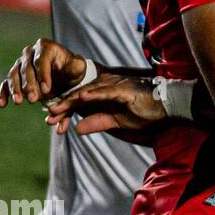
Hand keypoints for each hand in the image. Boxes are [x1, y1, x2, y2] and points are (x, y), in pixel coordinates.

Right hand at [0, 38, 85, 107]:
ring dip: (15, 89)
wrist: (63, 76)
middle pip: (26, 69)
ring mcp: (19, 63)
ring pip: (14, 75)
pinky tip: (3, 104)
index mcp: (46, 47)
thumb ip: (77, 66)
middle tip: (33, 99)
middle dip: (29, 85)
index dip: (43, 75)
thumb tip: (74, 65)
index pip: (41, 60)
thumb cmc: (71, 70)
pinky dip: (3, 93)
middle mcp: (30, 52)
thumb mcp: (78, 68)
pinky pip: (5, 83)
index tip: (46, 89)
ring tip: (19, 102)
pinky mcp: (14, 75)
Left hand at [44, 74, 165, 135]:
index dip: (65, 109)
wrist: (166, 106)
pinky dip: (93, 94)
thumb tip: (77, 129)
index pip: (80, 101)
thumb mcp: (118, 121)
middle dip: (63, 106)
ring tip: (57, 110)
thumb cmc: (145, 112)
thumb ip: (98, 122)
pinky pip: (106, 91)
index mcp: (104, 94)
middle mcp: (107, 86)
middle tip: (48, 117)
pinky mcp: (124, 88)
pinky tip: (81, 97)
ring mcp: (115, 86)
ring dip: (72, 101)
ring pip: (88, 93)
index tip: (51, 119)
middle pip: (80, 96)